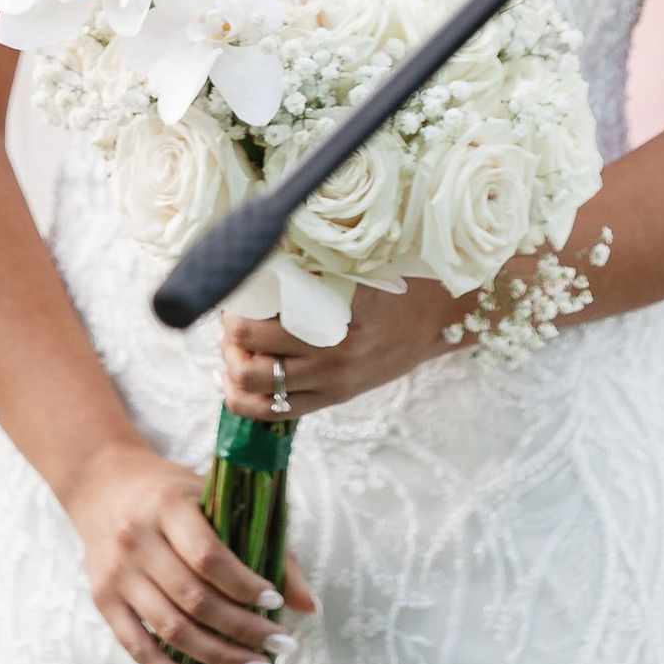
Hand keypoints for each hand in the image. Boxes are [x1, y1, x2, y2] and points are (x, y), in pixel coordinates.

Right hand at [60, 434, 313, 663]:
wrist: (101, 484)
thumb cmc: (170, 493)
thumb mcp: (215, 499)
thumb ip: (266, 545)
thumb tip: (308, 606)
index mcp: (168, 507)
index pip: (209, 556)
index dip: (245, 586)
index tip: (276, 603)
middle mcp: (137, 540)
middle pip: (195, 600)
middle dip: (244, 630)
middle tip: (282, 647)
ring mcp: (117, 574)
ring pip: (172, 630)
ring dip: (220, 657)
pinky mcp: (103, 601)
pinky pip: (139, 649)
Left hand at [220, 276, 460, 418]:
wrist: (435, 316)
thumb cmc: (390, 281)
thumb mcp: (349, 268)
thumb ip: (306, 265)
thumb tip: (257, 250)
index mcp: (329, 321)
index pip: (253, 329)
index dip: (229, 314)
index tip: (231, 296)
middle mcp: (329, 358)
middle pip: (248, 365)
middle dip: (228, 342)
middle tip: (230, 321)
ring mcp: (333, 382)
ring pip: (257, 393)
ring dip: (233, 371)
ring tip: (232, 350)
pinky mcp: (336, 398)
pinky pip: (278, 412)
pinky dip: (247, 401)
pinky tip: (233, 384)